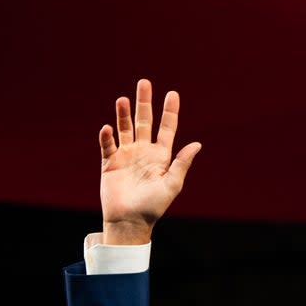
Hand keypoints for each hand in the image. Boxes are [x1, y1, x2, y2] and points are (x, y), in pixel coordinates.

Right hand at [98, 78, 201, 244]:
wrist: (130, 222)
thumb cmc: (153, 207)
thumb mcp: (172, 185)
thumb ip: (182, 163)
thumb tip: (197, 144)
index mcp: (161, 156)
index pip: (166, 128)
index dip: (170, 111)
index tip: (172, 93)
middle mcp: (143, 152)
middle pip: (144, 121)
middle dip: (144, 103)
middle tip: (144, 83)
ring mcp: (126, 156)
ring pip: (125, 129)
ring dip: (123, 114)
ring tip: (123, 99)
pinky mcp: (110, 164)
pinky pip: (108, 146)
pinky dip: (108, 137)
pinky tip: (109, 128)